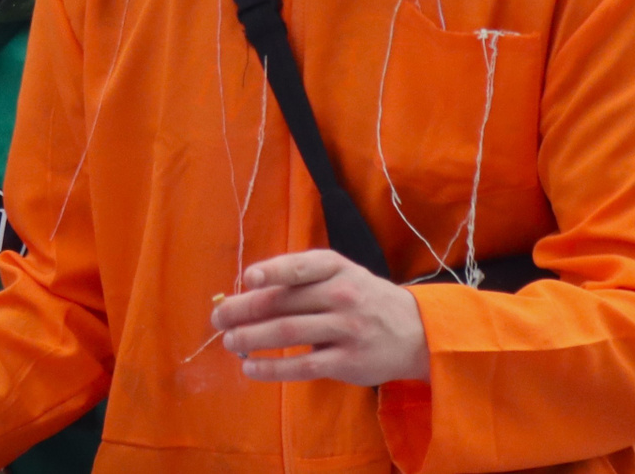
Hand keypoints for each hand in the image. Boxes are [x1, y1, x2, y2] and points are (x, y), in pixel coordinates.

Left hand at [210, 250, 429, 385]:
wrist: (415, 331)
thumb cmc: (366, 300)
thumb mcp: (345, 277)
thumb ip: (305, 281)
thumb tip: (250, 291)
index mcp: (340, 270)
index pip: (303, 267)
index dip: (275, 271)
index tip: (248, 277)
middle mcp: (343, 295)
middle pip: (286, 303)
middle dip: (246, 310)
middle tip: (219, 318)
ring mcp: (347, 329)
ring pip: (289, 333)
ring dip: (252, 337)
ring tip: (230, 341)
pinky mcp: (347, 361)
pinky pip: (302, 366)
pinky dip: (271, 367)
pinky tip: (250, 367)